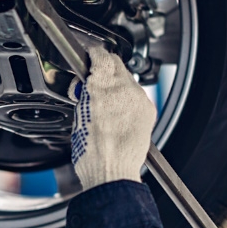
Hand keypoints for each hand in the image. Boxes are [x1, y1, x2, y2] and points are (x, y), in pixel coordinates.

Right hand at [69, 47, 155, 189]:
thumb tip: (86, 85)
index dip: (93, 55)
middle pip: (117, 64)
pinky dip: (128, 98)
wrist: (112, 173)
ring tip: (105, 102)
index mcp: (102, 87)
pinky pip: (137, 95)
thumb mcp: (78, 115)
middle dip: (105, 69)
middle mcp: (124, 89)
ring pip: (128, 79)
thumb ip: (85, 93)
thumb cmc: (92, 153)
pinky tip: (118, 112)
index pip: (101, 55)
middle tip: (94, 81)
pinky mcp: (148, 110)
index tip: (89, 57)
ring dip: (116, 84)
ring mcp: (139, 99)